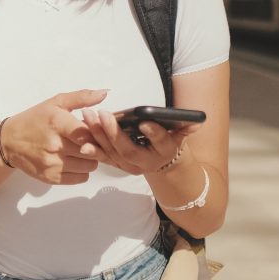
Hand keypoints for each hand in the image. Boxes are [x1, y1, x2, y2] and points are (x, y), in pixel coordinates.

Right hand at [1, 89, 106, 184]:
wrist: (9, 142)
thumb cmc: (35, 119)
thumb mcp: (56, 102)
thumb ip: (82, 97)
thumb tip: (105, 93)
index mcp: (57, 123)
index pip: (88, 133)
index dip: (97, 131)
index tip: (95, 128)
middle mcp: (55, 145)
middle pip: (92, 150)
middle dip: (95, 144)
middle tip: (89, 139)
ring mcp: (53, 164)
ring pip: (90, 165)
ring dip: (90, 158)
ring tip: (81, 149)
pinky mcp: (51, 178)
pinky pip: (81, 178)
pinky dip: (82, 170)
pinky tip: (74, 160)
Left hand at [79, 109, 201, 174]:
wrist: (163, 166)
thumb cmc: (171, 143)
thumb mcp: (181, 136)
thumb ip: (187, 128)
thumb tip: (197, 121)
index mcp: (164, 152)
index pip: (160, 142)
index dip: (153, 133)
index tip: (144, 122)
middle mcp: (145, 162)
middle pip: (127, 149)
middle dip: (114, 132)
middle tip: (103, 114)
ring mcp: (128, 165)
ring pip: (111, 153)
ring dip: (97, 136)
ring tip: (87, 117)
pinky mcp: (116, 164)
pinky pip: (102, 157)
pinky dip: (91, 148)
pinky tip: (81, 139)